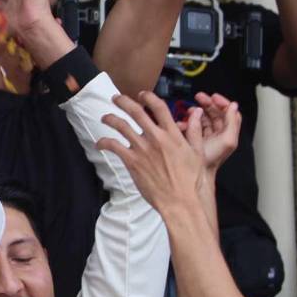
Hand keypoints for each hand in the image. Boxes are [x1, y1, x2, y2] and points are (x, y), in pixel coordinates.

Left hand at [95, 91, 207, 211]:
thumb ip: (194, 131)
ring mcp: (142, 148)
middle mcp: (156, 137)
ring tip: (105, 117)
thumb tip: (195, 113)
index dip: (148, 97)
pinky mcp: (132, 161)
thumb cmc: (191, 180)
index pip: (159, 107)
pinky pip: (113, 146)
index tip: (142, 94)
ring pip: (121, 126)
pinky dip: (104, 142)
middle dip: (123, 101)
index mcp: (172, 134)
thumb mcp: (197, 153)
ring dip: (110, 118)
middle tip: (116, 98)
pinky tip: (99, 143)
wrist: (180, 201)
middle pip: (135, 111)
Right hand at [186, 92, 240, 172]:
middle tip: (198, 97)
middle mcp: (218, 132)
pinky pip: (192, 125)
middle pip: (215, 112)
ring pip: (203, 117)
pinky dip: (188, 121)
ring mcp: (206, 134)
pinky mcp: (195, 137)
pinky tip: (183, 122)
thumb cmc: (212, 160)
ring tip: (189, 111)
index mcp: (228, 131)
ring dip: (196, 111)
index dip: (222, 102)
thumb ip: (232, 122)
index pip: (229, 112)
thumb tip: (234, 106)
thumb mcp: (227, 140)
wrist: (197, 171)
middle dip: (207, 103)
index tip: (213, 97)